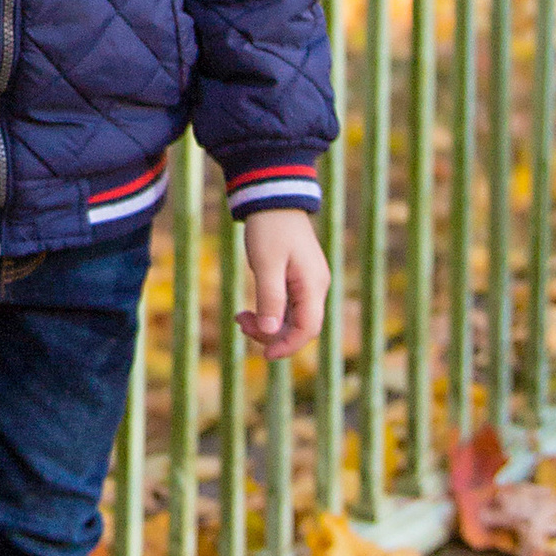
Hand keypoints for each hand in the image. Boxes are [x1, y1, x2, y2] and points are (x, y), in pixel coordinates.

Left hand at [237, 208, 327, 359]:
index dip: (288, 346)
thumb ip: (269, 299)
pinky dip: (269, 313)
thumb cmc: (269, 229)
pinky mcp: (297, 279)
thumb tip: (270, 334)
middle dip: (271, 334)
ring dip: (267, 325)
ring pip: (291, 319)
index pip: (308, 328)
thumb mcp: (266, 264)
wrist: (273, 199)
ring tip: (240, 317)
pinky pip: (287, 307)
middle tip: (241, 323)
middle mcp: (315, 287)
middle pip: (300, 327)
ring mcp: (308, 283)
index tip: (264, 356)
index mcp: (313, 285)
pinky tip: (248, 312)